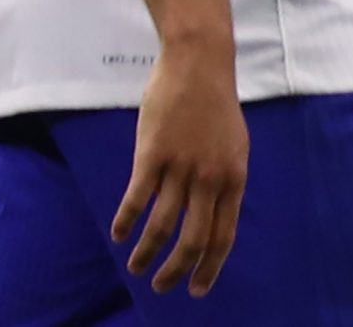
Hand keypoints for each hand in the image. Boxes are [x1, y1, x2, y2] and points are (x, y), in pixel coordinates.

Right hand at [114, 43, 247, 297]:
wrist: (198, 64)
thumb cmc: (215, 104)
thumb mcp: (234, 147)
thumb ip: (226, 181)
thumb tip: (216, 215)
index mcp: (233, 180)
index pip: (222, 237)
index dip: (209, 267)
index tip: (196, 289)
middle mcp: (209, 180)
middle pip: (192, 239)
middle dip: (176, 270)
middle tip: (161, 286)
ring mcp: (180, 167)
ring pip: (162, 224)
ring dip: (146, 251)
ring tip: (134, 267)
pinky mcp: (151, 153)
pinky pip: (137, 196)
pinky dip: (126, 219)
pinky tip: (118, 233)